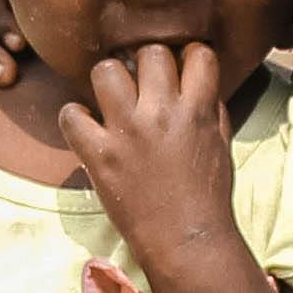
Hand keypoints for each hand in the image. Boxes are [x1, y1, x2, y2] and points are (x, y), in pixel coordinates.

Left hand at [57, 42, 258, 289]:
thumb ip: (210, 109)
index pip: (197, 52)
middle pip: (149, 52)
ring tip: (111, 99)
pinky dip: (74, 117)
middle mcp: (163, 113)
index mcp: (198, 110)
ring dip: (107, 80)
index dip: (186, 57)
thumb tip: (198, 84)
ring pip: (106, 70)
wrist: (186, 240)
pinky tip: (86, 128)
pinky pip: (71, 115)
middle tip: (140, 85)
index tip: (178, 72)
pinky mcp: (99, 155)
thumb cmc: (207, 195)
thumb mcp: (221, 144)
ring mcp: (128, 132)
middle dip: (144, 63)